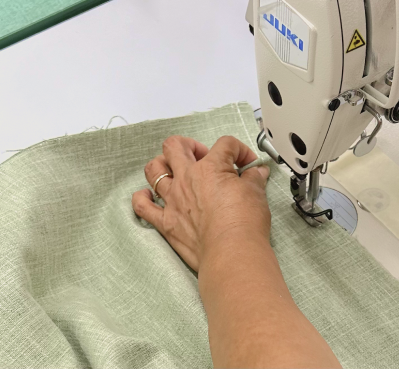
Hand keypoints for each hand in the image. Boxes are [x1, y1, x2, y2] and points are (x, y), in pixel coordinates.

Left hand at [132, 135, 270, 271]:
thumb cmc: (244, 224)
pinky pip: (142, 206)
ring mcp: (173, 200)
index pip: (224, 144)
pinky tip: (149, 196)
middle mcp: (187, 179)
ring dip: (162, 164)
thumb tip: (257, 172)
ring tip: (174, 170)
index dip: (239, 150)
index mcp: (210, 168)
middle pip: (175, 146)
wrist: (231, 253)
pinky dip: (142, 198)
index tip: (247, 164)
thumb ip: (254, 178)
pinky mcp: (166, 222)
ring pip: (153, 169)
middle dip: (190, 146)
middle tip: (204, 157)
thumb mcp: (256, 193)